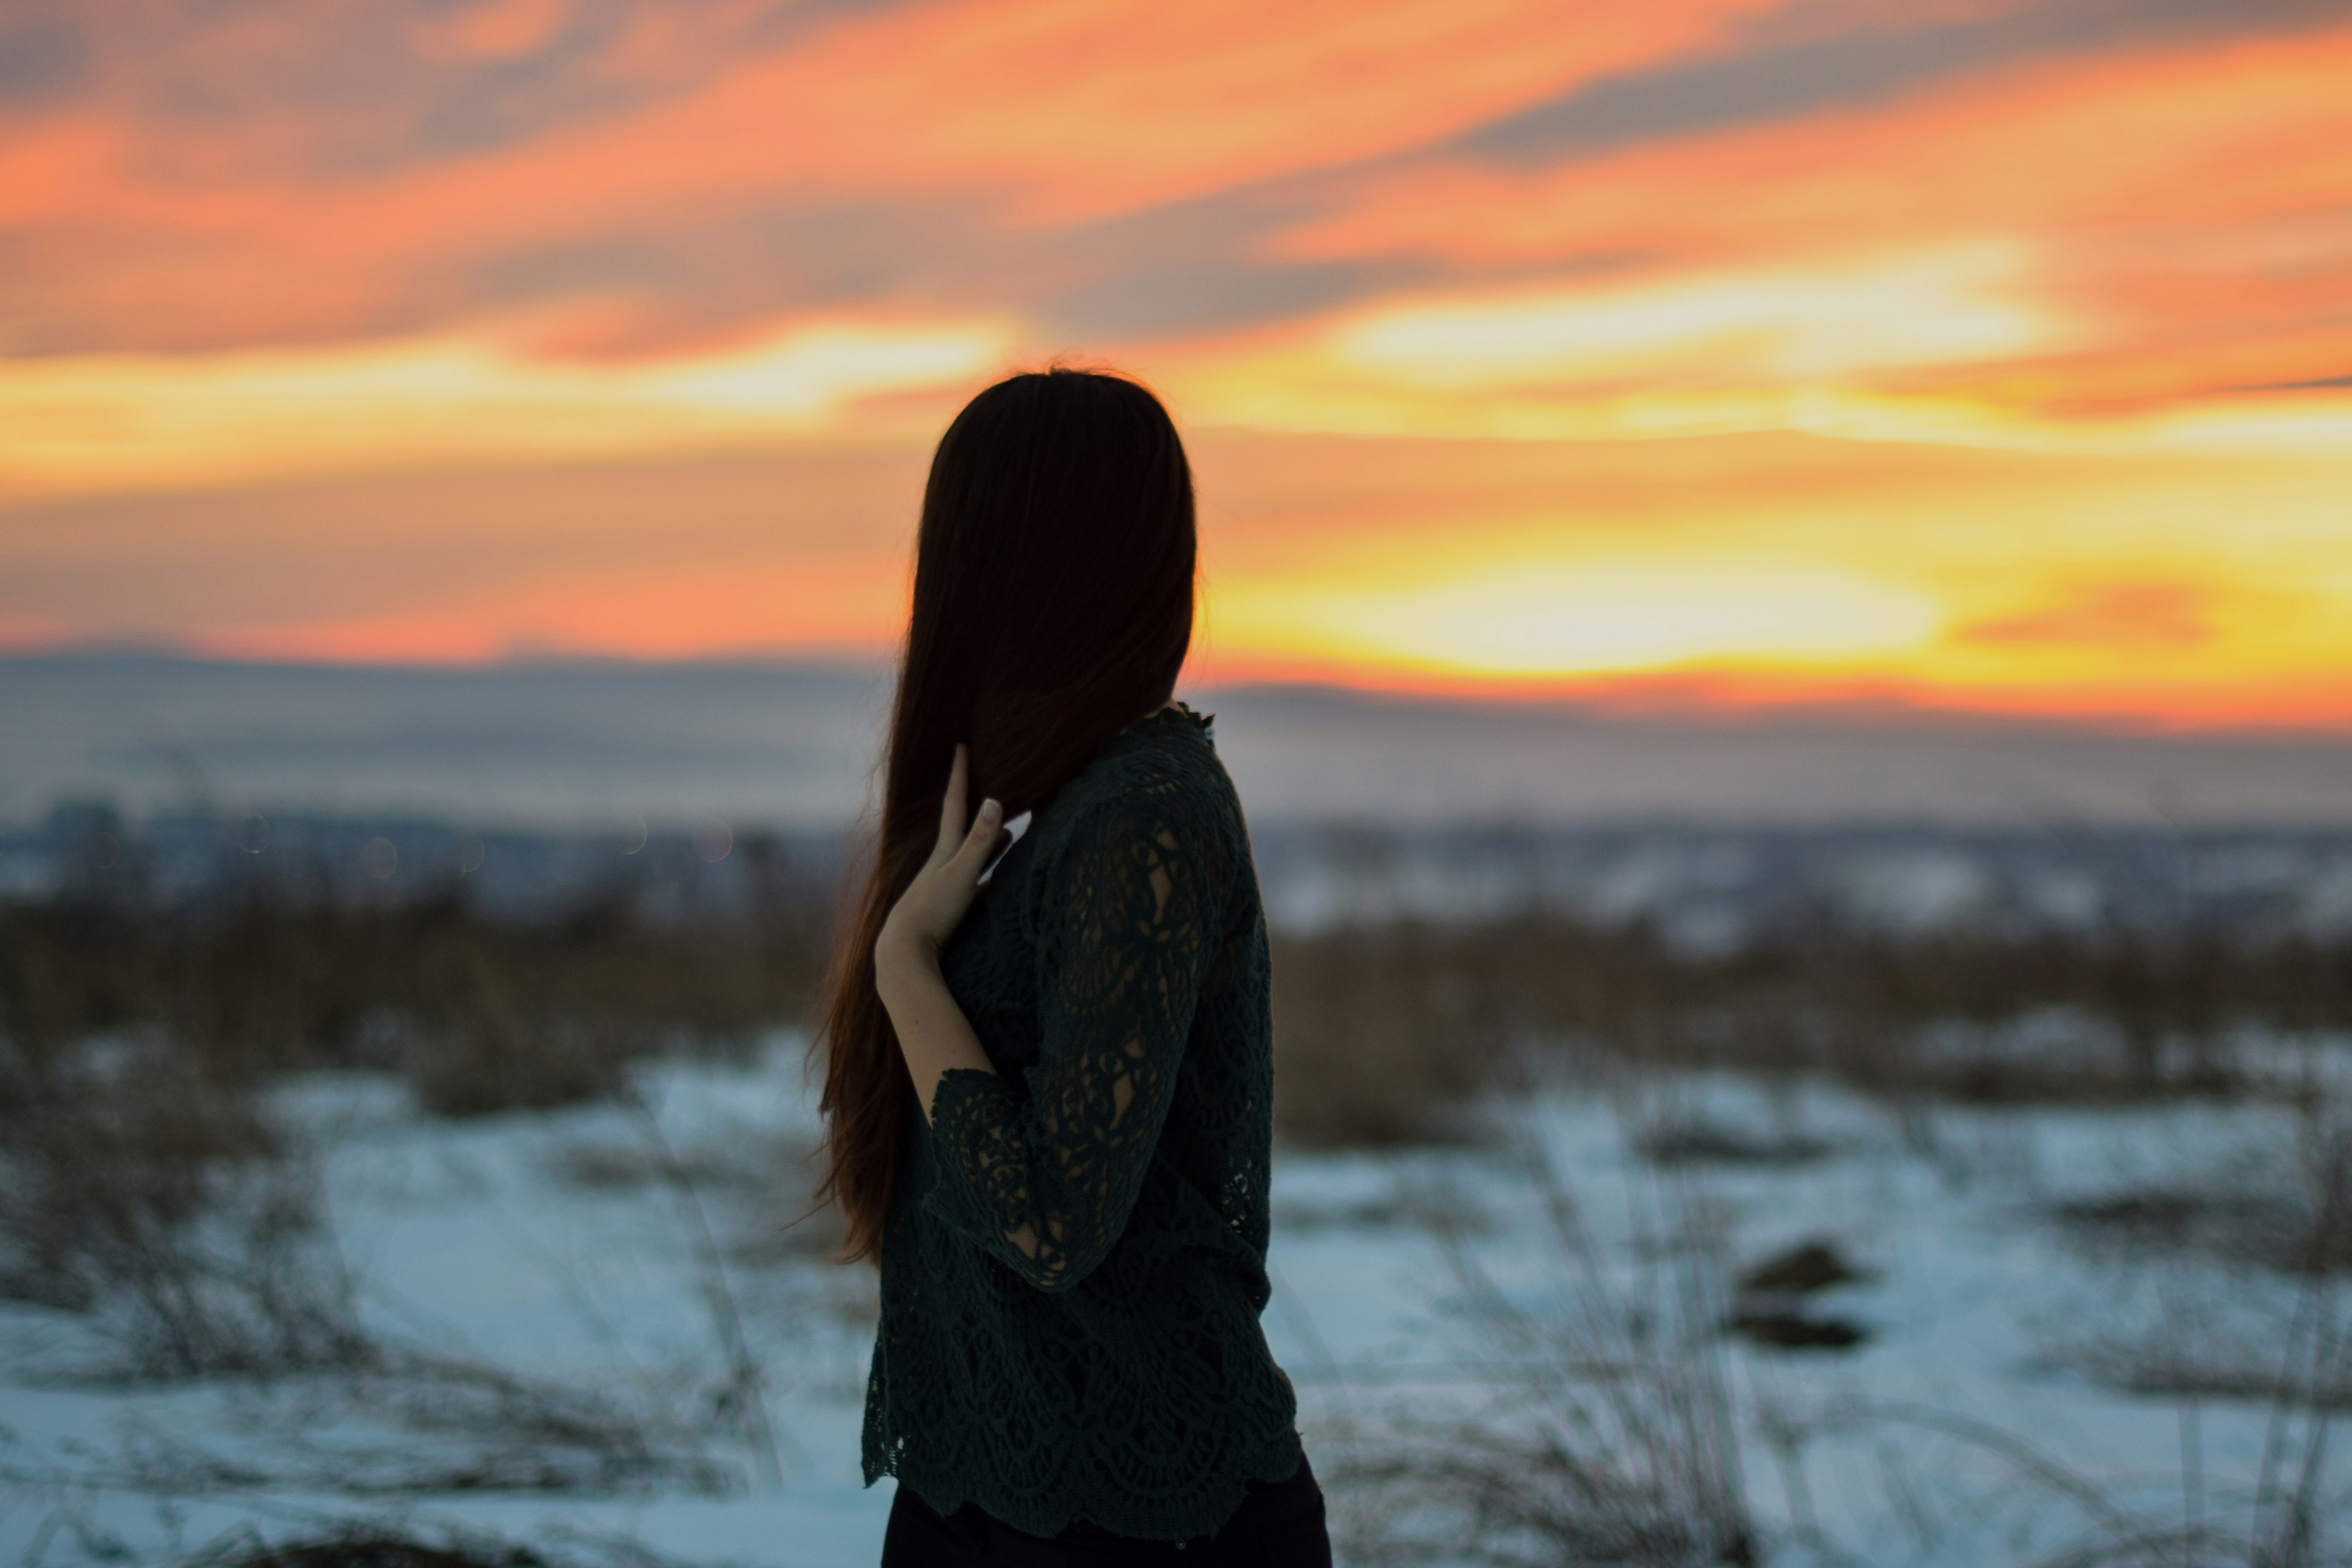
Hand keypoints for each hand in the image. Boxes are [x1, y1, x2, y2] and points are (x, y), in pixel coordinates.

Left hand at [877, 744, 1007, 987]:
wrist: (903, 955)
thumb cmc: (931, 914)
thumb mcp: (959, 874)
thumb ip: (979, 842)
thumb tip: (994, 800)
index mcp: (944, 853)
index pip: (955, 805)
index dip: (959, 775)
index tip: (960, 746)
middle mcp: (943, 866)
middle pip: (966, 830)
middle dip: (980, 807)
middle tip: (992, 783)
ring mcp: (945, 889)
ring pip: (972, 860)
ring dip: (990, 845)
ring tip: (1009, 834)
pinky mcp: (950, 912)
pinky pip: (977, 889)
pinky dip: (990, 880)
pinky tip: (998, 886)